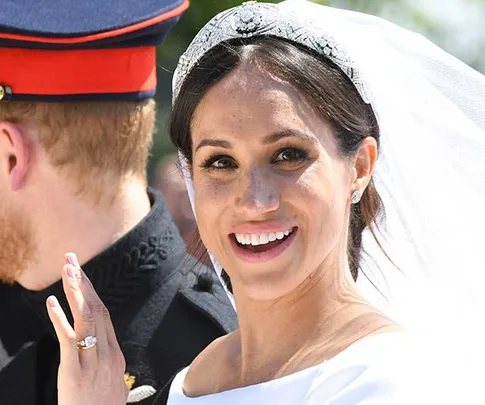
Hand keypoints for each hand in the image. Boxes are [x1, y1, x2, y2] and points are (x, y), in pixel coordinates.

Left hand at [46, 253, 127, 404]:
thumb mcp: (114, 384)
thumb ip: (109, 364)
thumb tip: (106, 351)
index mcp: (115, 354)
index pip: (105, 315)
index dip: (92, 292)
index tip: (82, 275)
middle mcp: (107, 353)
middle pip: (96, 309)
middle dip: (83, 282)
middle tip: (72, 260)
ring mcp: (92, 361)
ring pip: (86, 318)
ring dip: (75, 291)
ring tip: (66, 270)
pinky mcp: (74, 372)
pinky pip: (67, 340)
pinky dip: (59, 319)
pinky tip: (51, 303)